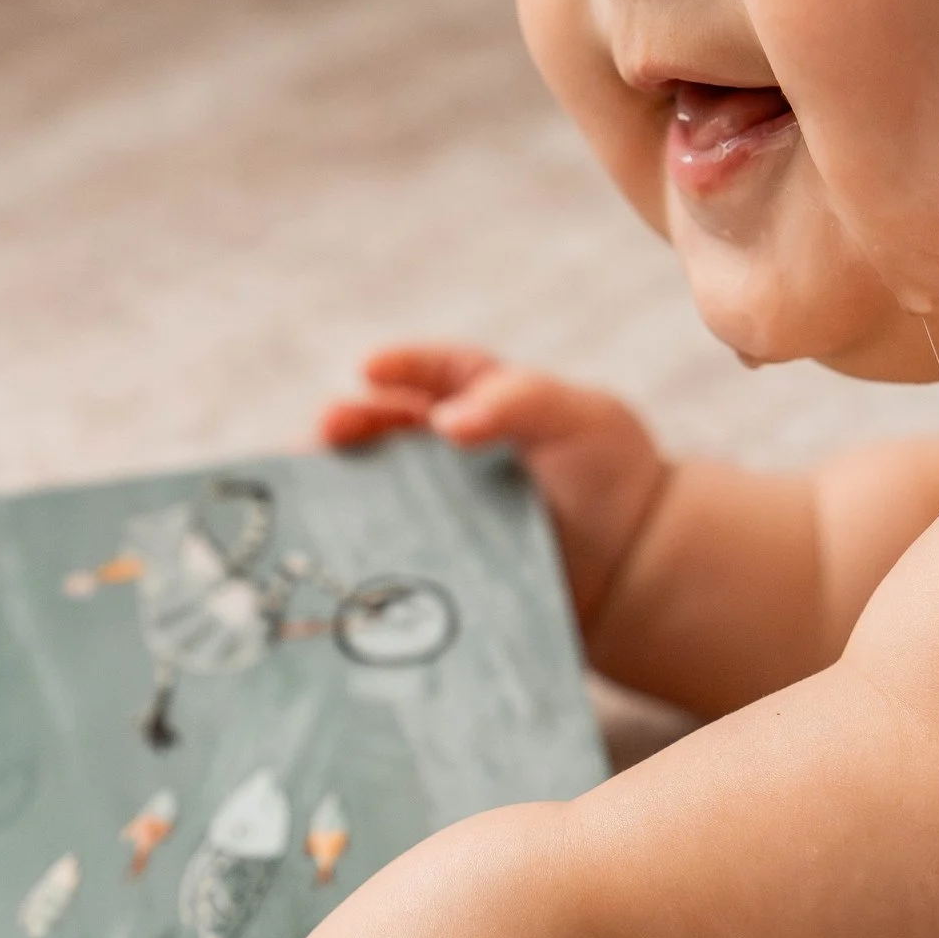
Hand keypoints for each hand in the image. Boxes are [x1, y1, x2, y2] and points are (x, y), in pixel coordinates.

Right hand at [319, 345, 671, 636]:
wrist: (633, 571)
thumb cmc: (610, 476)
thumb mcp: (579, 421)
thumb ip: (521, 403)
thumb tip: (446, 422)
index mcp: (483, 399)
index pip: (438, 372)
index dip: (403, 366)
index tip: (372, 367)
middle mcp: (447, 449)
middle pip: (386, 428)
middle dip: (351, 424)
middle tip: (331, 426)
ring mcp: (437, 507)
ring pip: (375, 488)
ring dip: (337, 485)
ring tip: (305, 487)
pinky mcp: (436, 560)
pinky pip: (391, 549)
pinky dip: (357, 548)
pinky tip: (331, 553)